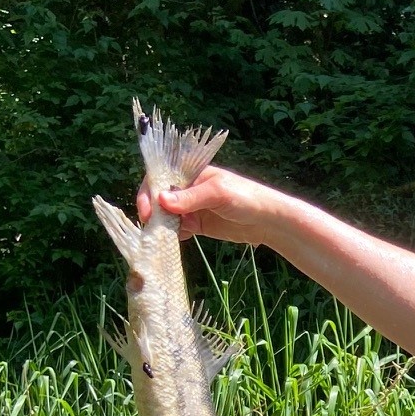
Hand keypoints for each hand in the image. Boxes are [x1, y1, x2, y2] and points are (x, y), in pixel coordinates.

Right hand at [135, 165, 279, 245]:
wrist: (267, 221)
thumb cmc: (246, 197)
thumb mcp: (217, 193)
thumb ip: (190, 198)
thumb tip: (161, 200)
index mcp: (190, 173)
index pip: (160, 178)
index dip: (149, 193)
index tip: (148, 212)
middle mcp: (187, 189)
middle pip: (159, 198)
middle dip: (152, 212)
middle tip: (151, 227)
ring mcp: (191, 208)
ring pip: (166, 216)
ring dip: (160, 226)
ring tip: (159, 237)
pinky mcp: (197, 225)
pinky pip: (178, 229)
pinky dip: (171, 235)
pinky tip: (170, 242)